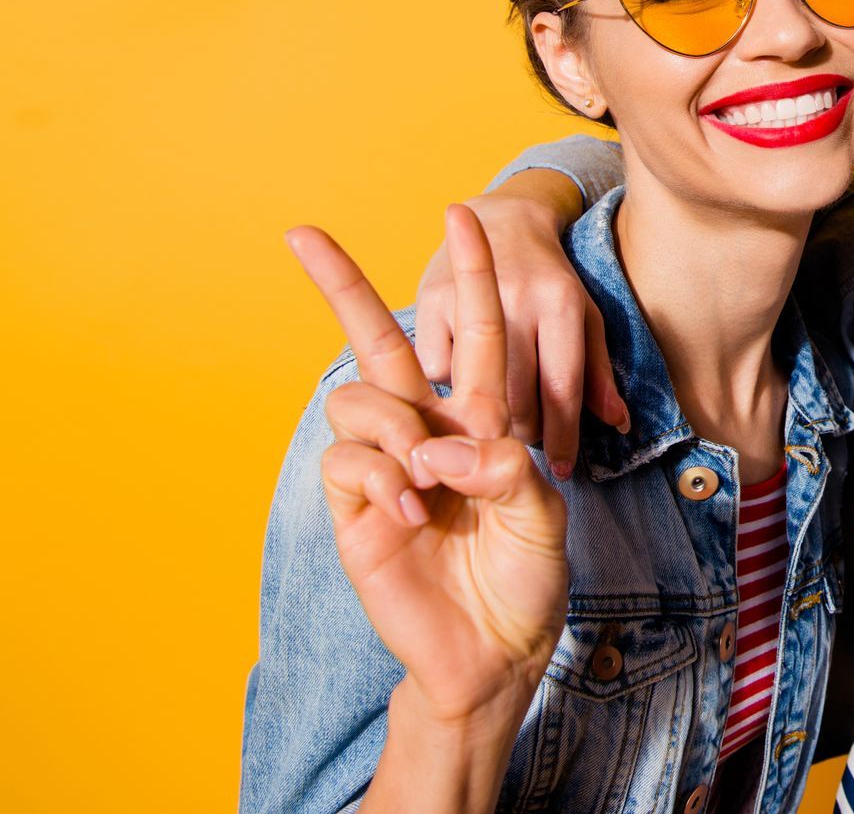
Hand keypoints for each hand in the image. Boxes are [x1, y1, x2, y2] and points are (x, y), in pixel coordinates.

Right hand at [288, 205, 569, 723]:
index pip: (472, 332)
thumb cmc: (528, 575)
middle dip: (341, 284)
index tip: (459, 214)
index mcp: (482, 419)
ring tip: (431, 485)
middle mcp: (427, 431)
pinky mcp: (354, 506)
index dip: (468, 274)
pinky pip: (350, 461)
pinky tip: (411, 518)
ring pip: (359, 400)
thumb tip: (443, 448)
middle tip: (301, 233)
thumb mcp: (544, 513)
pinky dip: (383, 481)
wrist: (494, 648)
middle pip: (376, 341)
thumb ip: (508, 468)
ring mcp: (386, 466)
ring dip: (396, 430)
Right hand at [414, 173, 626, 481]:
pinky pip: (436, 372)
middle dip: (524, 435)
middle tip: (525, 448)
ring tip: (494, 430)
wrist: (501, 219)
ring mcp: (470, 299)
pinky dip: (449, 389)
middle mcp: (518, 301)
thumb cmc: (550, 280)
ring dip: (485, 422)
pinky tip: (459, 388)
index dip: (563, 438)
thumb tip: (619, 424)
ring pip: (475, 391)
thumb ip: (600, 373)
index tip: (562, 470)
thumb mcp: (584, 317)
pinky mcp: (429, 301)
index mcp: (563, 304)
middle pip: (517, 398)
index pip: (563, 389)